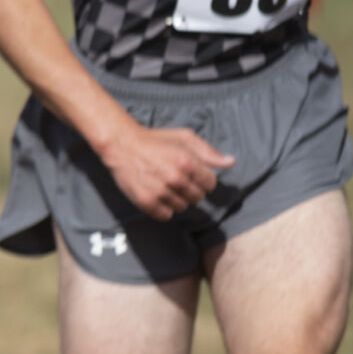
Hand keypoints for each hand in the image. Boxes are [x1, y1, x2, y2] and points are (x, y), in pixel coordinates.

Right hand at [99, 122, 234, 220]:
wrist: (120, 144)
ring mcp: (160, 191)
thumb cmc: (154, 140)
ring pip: (183, 207)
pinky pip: (166, 215)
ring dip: (177, 198)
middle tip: (175, 178)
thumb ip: (208, 152)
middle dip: (190, 189)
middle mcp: (175, 178)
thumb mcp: (183, 138)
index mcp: (187, 162)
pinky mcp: (146, 202)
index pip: (210, 184)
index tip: (191, 173)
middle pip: (198, 198)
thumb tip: (231, 163)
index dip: (203, 179)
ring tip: (164, 184)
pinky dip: (163, 208)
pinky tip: (156, 194)